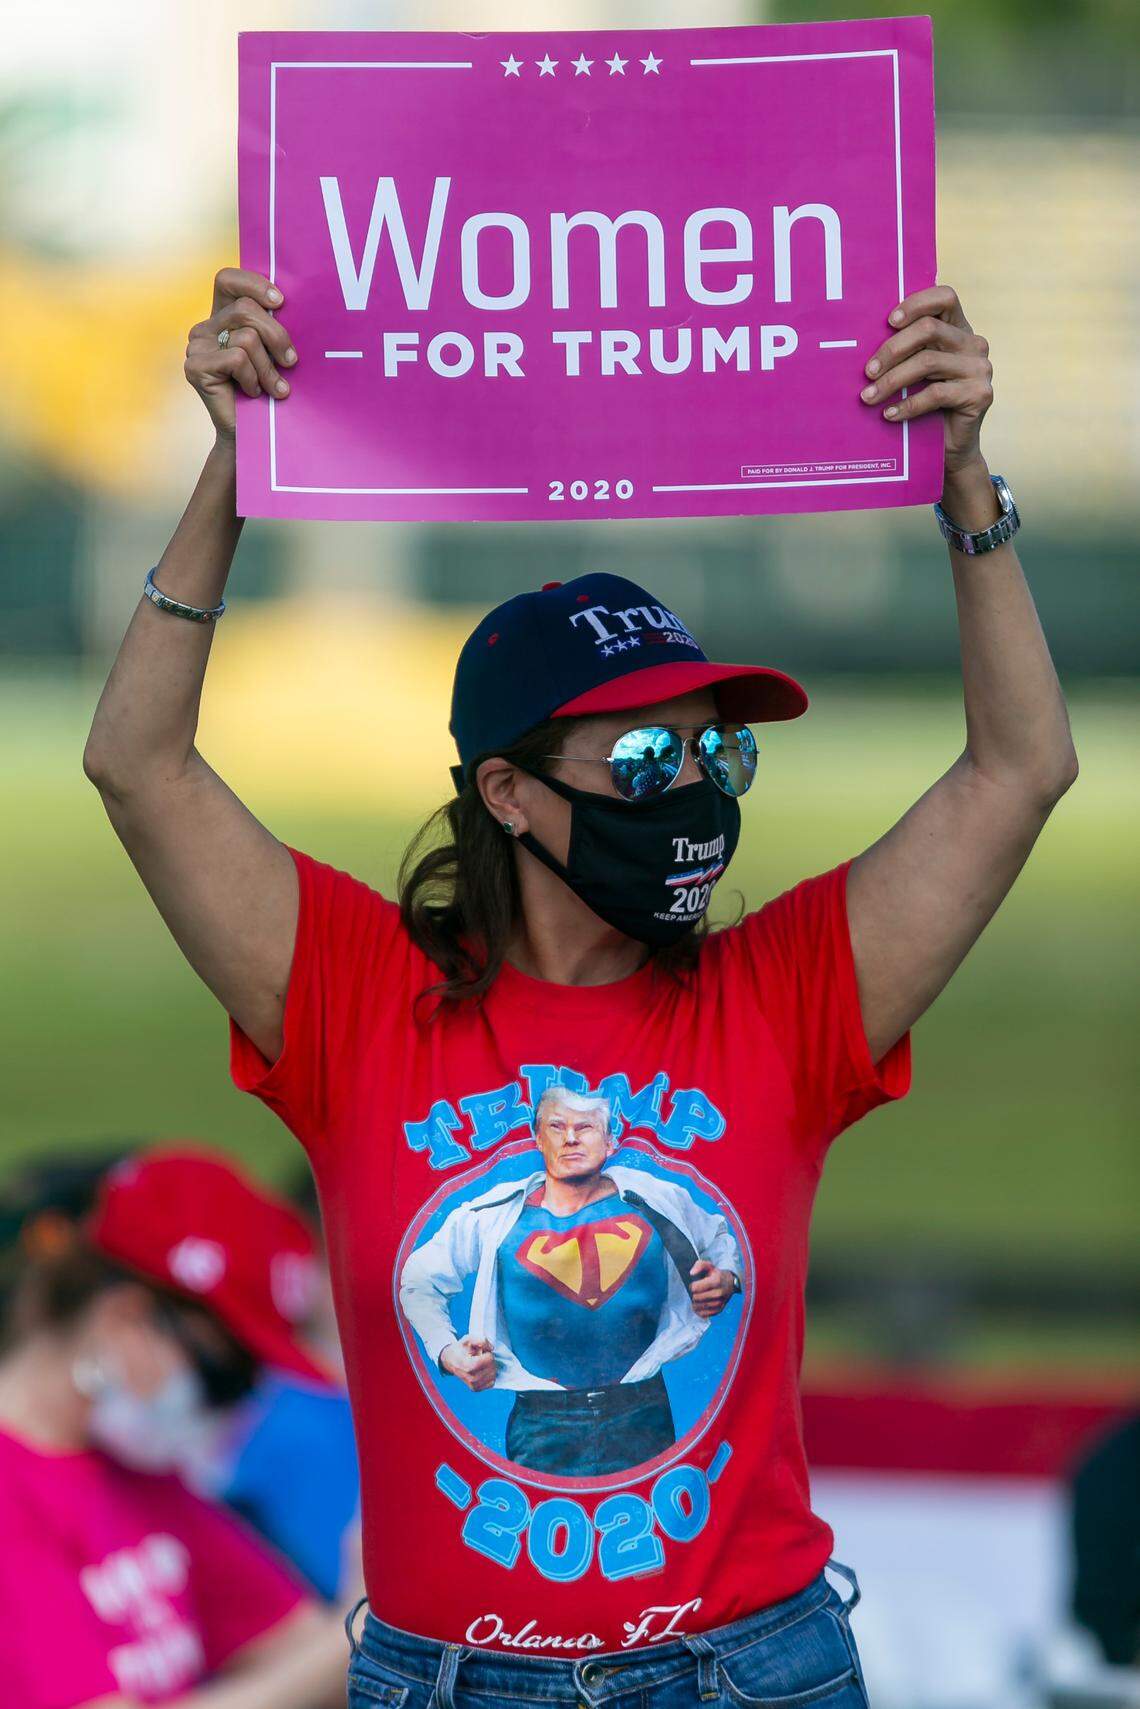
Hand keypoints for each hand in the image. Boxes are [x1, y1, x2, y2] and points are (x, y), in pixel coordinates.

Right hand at [184, 267, 296, 444]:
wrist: (252, 435)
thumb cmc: (267, 392)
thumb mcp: (272, 352)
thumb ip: (270, 326)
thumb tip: (287, 304)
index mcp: (221, 317)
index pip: (227, 279)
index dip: (253, 283)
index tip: (280, 303)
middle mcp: (204, 328)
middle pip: (245, 309)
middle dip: (276, 336)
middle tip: (290, 361)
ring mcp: (196, 347)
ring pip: (246, 337)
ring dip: (268, 367)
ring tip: (273, 387)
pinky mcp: (195, 367)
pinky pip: (237, 359)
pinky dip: (253, 378)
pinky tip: (253, 393)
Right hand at [439, 1335, 497, 1391]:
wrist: (451, 1361)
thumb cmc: (460, 1349)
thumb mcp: (468, 1339)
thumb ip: (480, 1340)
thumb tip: (491, 1348)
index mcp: (469, 1365)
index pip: (489, 1359)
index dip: (487, 1353)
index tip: (480, 1352)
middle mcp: (471, 1378)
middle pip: (492, 1367)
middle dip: (489, 1360)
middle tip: (480, 1357)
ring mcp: (474, 1385)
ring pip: (493, 1375)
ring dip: (490, 1368)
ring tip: (480, 1364)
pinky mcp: (476, 1389)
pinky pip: (491, 1382)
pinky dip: (489, 1376)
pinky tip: (482, 1371)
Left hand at [689, 1259, 737, 1317]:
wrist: (730, 1283)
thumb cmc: (717, 1275)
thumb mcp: (709, 1266)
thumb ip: (699, 1265)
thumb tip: (691, 1273)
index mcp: (716, 1281)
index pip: (696, 1287)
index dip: (692, 1286)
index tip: (693, 1285)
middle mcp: (719, 1293)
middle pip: (697, 1298)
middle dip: (693, 1295)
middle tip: (694, 1292)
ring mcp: (719, 1302)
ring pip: (700, 1306)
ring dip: (695, 1303)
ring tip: (695, 1298)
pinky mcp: (719, 1310)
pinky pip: (705, 1314)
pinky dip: (699, 1311)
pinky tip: (698, 1306)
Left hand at [860, 284, 993, 476]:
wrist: (951, 447)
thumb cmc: (926, 406)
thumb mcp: (915, 373)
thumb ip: (906, 351)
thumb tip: (860, 340)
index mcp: (959, 329)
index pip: (945, 297)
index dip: (916, 303)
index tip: (889, 322)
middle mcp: (974, 343)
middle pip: (928, 329)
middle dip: (891, 349)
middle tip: (867, 372)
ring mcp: (980, 368)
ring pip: (928, 362)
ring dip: (892, 380)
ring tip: (868, 397)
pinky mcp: (980, 394)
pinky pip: (936, 394)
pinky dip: (907, 405)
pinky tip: (889, 414)